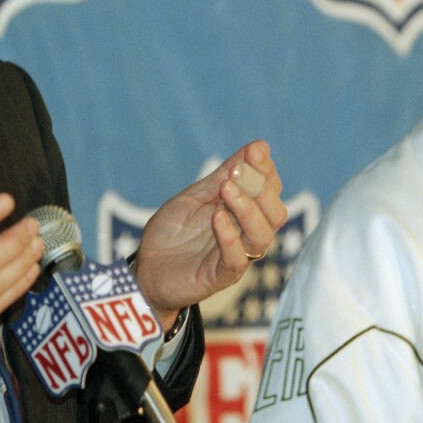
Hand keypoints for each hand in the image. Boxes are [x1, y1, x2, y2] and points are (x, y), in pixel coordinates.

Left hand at [132, 140, 286, 327]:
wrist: (146, 270)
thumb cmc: (172, 233)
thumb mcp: (194, 196)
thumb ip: (223, 176)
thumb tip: (257, 146)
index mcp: (243, 212)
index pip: (271, 190)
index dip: (266, 170)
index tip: (256, 151)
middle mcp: (245, 234)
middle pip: (276, 213)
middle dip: (262, 188)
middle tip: (236, 172)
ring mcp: (236, 256)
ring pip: (262, 235)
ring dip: (248, 208)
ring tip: (227, 189)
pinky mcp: (220, 276)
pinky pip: (237, 259)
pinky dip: (230, 236)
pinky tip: (216, 217)